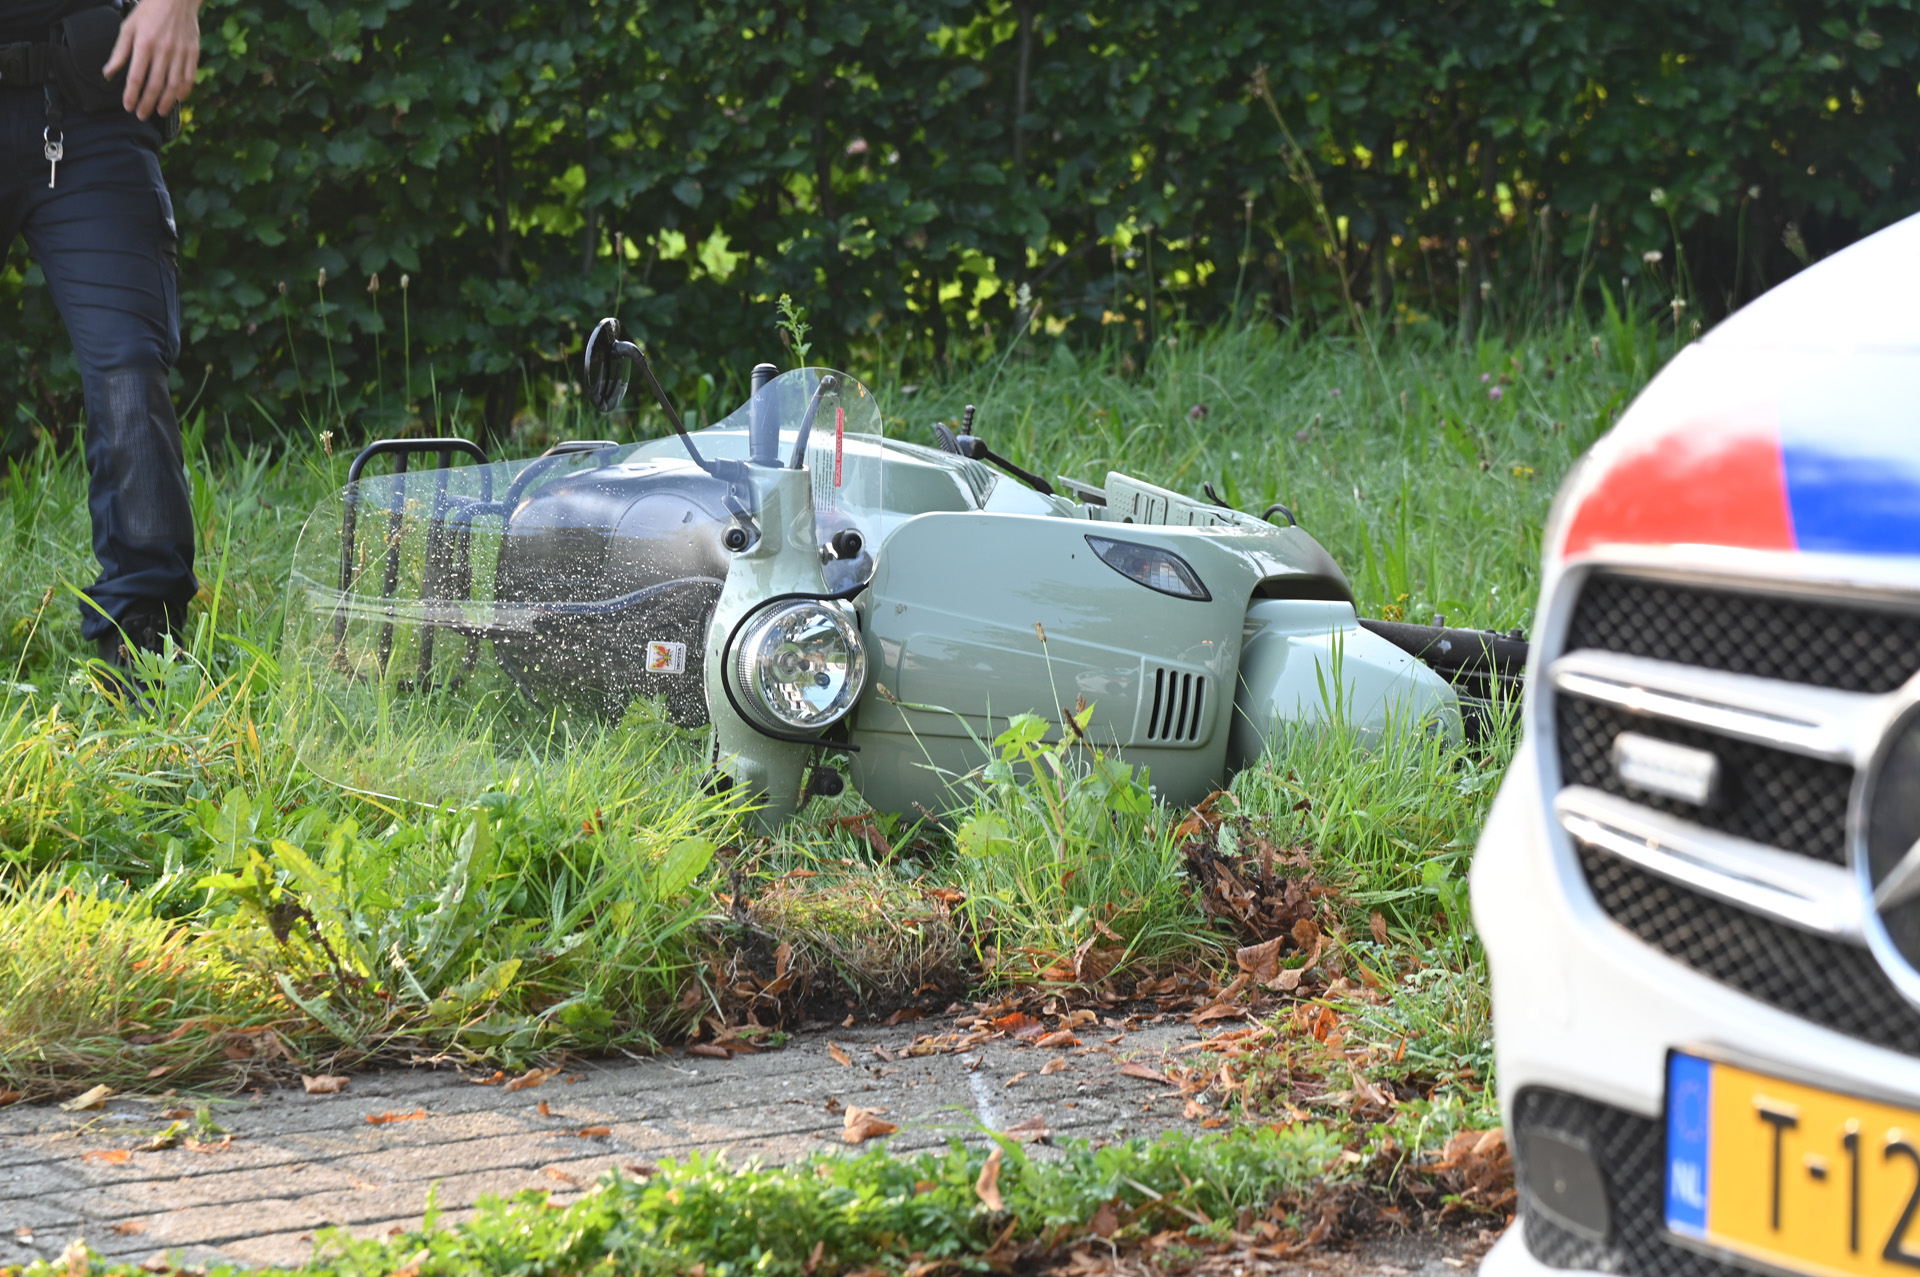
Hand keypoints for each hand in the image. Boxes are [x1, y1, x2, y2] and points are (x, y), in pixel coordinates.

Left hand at [103, 0, 201, 120]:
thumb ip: (119, 52)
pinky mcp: (193, 52)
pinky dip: (185, 90)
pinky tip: (179, 98)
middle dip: (147, 104)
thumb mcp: (128, 27)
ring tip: (160, 112)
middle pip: (155, 86)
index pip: (135, 77)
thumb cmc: (149, 10)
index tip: (128, 106)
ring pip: (173, 85)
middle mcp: (163, 51)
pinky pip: (189, 77)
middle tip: (141, 115)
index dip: (131, 95)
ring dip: (166, 102)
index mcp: (144, 44)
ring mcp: (180, 53)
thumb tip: (109, 72)